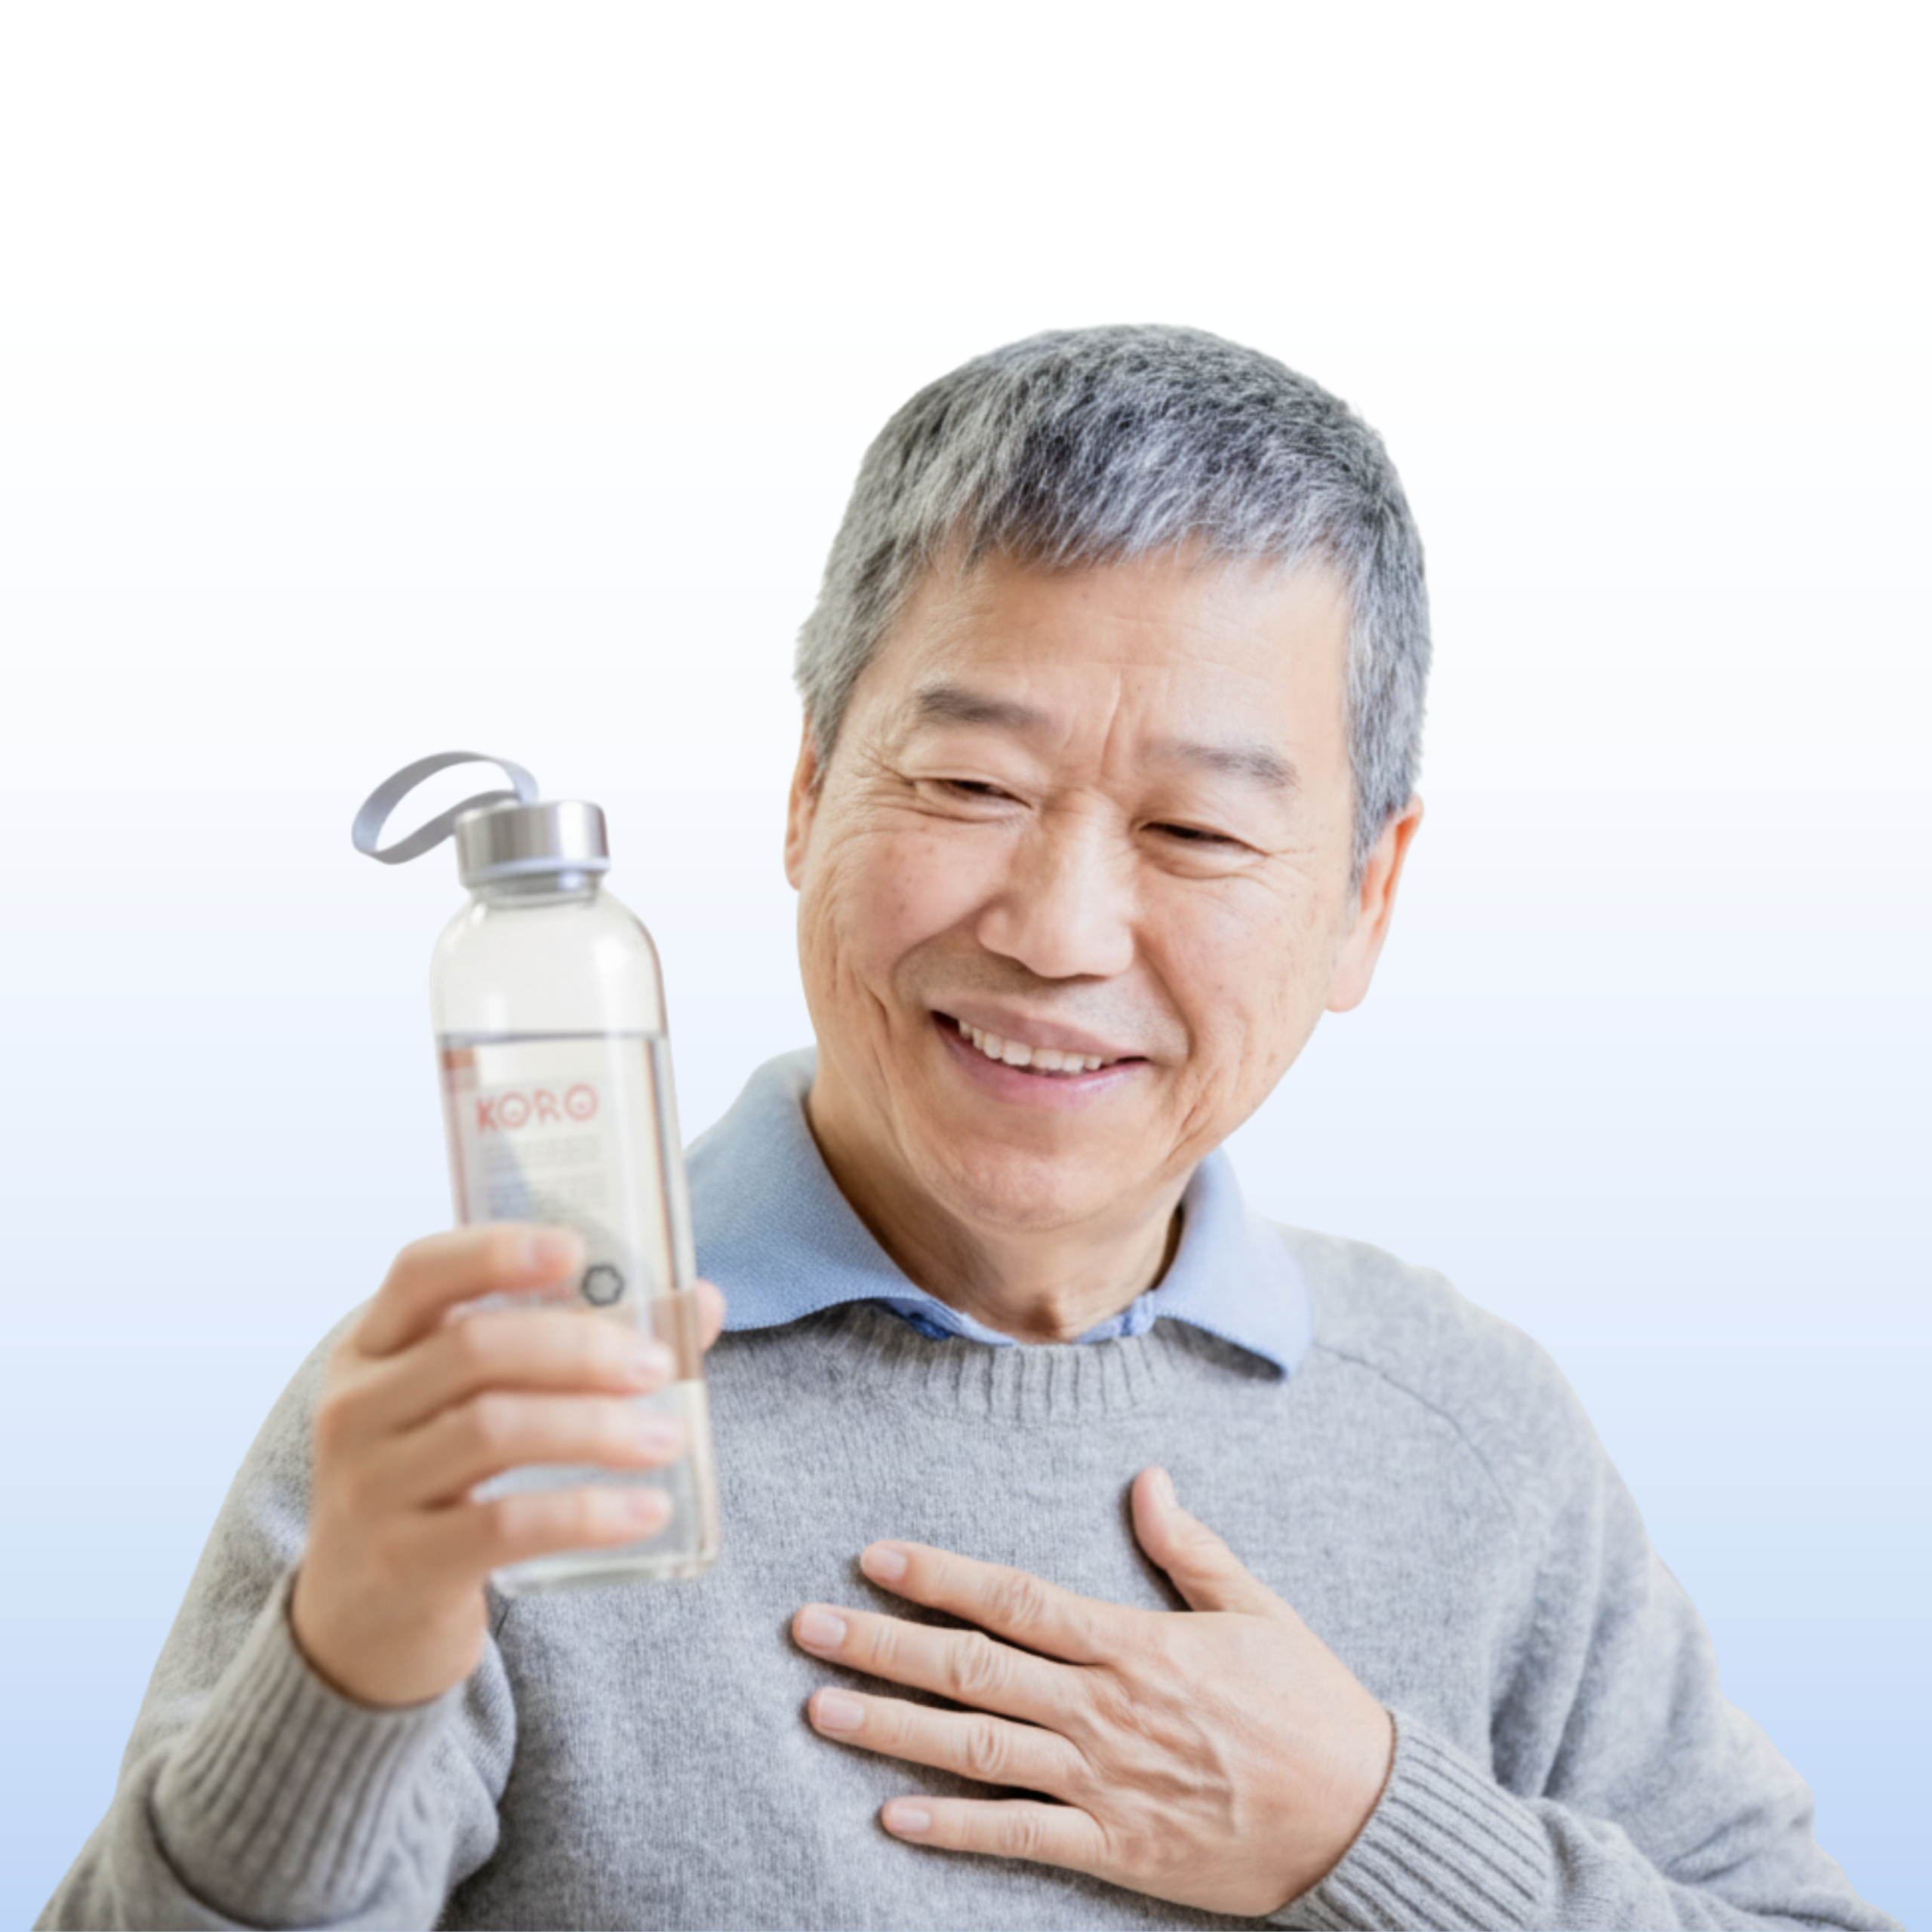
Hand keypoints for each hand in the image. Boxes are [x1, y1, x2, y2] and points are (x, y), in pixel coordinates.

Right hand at [291, 1225, 725, 1708]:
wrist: (360, 1620)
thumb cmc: (437, 1483)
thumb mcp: (470, 1405)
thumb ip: (569, 1348)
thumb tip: (699, 1302)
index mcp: (373, 1347)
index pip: (421, 1271)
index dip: (496, 1251)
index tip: (575, 1251)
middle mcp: (356, 1407)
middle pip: (476, 1348)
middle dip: (582, 1349)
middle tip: (658, 1366)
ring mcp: (370, 1487)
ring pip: (494, 1430)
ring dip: (597, 1428)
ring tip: (666, 1439)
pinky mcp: (403, 1562)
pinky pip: (506, 1525)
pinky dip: (588, 1512)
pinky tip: (647, 1510)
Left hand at [790, 1467, 1393, 1917]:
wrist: (1362, 1819)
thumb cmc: (1309, 1706)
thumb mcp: (1257, 1608)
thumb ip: (1190, 1548)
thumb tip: (1147, 1480)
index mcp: (1134, 1644)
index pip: (1015, 1600)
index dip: (940, 1577)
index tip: (873, 1556)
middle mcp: (1105, 1709)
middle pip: (973, 1670)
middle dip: (883, 1646)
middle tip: (808, 1629)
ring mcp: (1105, 1783)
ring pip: (978, 1750)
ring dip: (892, 1730)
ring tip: (820, 1710)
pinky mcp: (1117, 1850)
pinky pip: (1021, 1838)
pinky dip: (955, 1829)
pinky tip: (892, 1815)